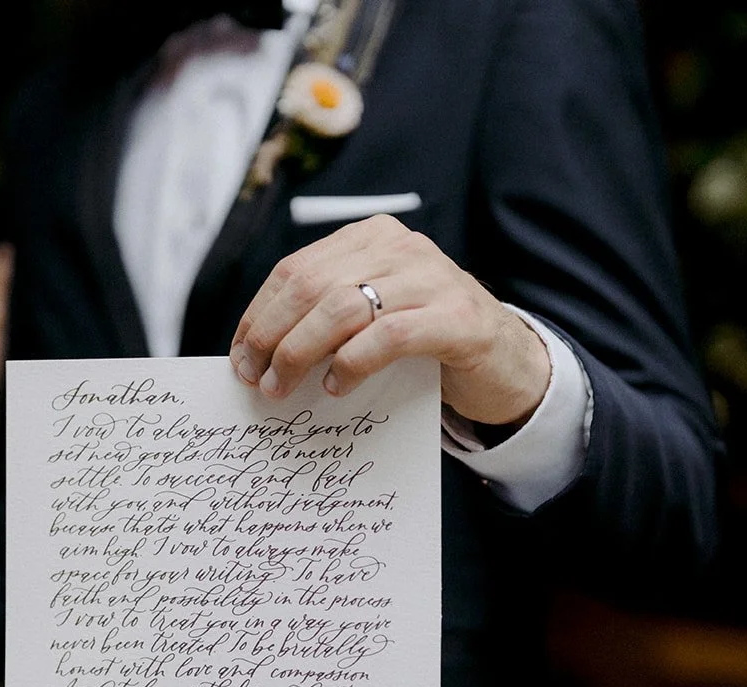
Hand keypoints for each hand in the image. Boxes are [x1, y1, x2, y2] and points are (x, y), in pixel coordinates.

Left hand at [229, 215, 549, 424]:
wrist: (507, 362)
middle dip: (272, 335)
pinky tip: (336, 385)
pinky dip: (353, 362)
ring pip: (343, 307)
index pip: (295, 269)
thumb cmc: (425, 342)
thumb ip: (325, 316)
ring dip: (300, 352)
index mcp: (372, 238)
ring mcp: (433, 278)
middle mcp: (401, 248)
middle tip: (255, 378)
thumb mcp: (371, 315)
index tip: (239, 354)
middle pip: (311, 285)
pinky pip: (389, 335)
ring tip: (283, 387)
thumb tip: (257, 350)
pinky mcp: (458, 317)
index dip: (259, 313)